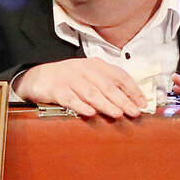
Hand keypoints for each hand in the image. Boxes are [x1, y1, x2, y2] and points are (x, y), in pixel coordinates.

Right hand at [13, 59, 145, 118]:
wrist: (37, 77)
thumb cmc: (68, 79)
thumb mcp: (88, 76)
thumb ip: (106, 85)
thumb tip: (129, 102)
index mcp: (96, 65)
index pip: (119, 76)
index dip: (133, 90)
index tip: (142, 103)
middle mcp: (84, 69)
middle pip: (107, 86)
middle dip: (122, 100)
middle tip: (134, 112)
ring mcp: (69, 78)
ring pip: (91, 93)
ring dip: (105, 104)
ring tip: (117, 114)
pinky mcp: (55, 89)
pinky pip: (70, 98)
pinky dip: (80, 106)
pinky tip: (90, 113)